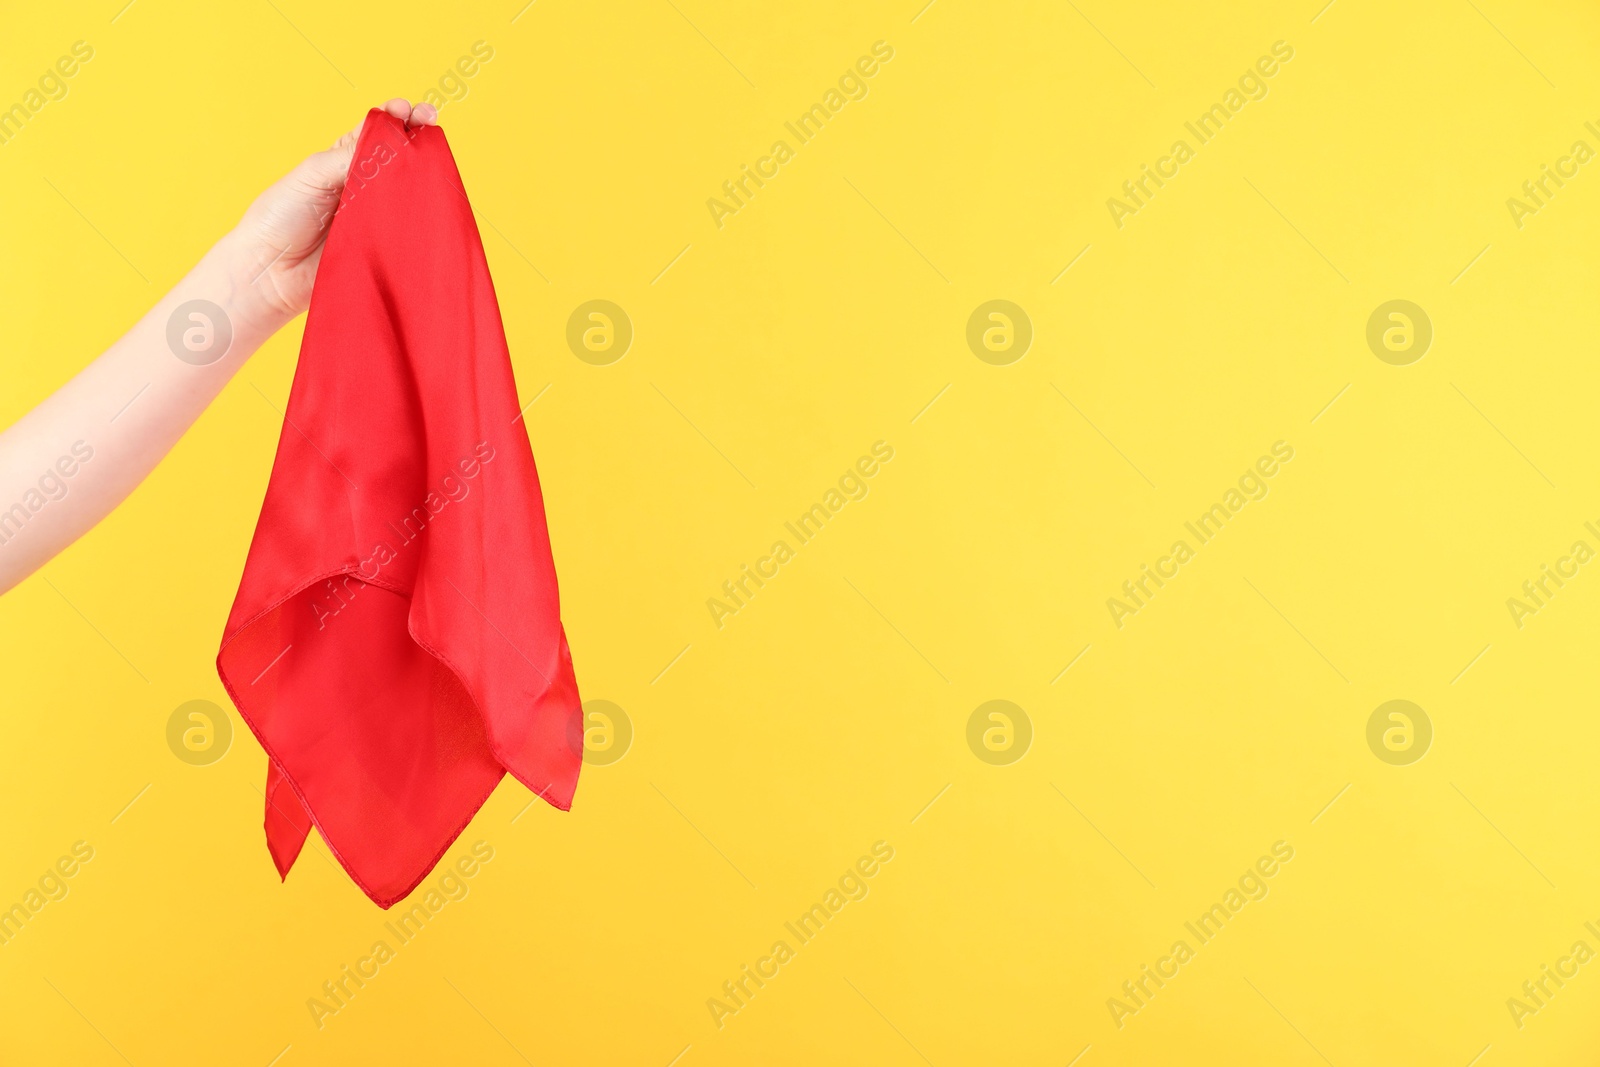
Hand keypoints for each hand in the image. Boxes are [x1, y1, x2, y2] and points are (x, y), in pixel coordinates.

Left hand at [231, 99, 437, 329]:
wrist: (270, 272)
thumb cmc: (280, 218)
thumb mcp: (311, 174)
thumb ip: (348, 157)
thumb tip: (389, 144)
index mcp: (341, 159)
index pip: (375, 131)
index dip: (395, 116)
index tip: (409, 109)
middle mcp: (362, 183)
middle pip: (399, 155)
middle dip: (418, 134)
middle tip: (429, 120)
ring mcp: (375, 212)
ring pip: (408, 187)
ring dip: (424, 170)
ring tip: (435, 156)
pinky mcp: (384, 242)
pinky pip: (408, 223)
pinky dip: (421, 209)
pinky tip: (430, 196)